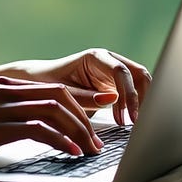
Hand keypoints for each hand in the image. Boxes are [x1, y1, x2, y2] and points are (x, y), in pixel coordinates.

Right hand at [0, 77, 107, 160]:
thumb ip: (9, 111)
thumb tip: (41, 125)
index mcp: (4, 85)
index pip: (53, 89)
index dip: (79, 105)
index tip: (95, 123)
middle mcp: (5, 90)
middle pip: (59, 96)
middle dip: (84, 119)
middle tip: (96, 142)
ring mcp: (0, 107)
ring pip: (53, 111)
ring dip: (78, 131)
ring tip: (89, 150)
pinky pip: (37, 130)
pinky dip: (59, 140)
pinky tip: (69, 152)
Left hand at [18, 49, 151, 125]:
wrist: (39, 80)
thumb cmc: (48, 83)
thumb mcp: (63, 93)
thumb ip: (86, 97)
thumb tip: (113, 98)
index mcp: (95, 57)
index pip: (121, 71)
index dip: (129, 94)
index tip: (130, 116)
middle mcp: (108, 61)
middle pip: (138, 74)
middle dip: (142, 97)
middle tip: (136, 122)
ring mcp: (113, 72)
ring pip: (140, 82)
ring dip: (141, 102)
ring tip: (131, 123)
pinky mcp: (114, 84)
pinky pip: (132, 92)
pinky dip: (134, 106)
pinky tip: (126, 121)